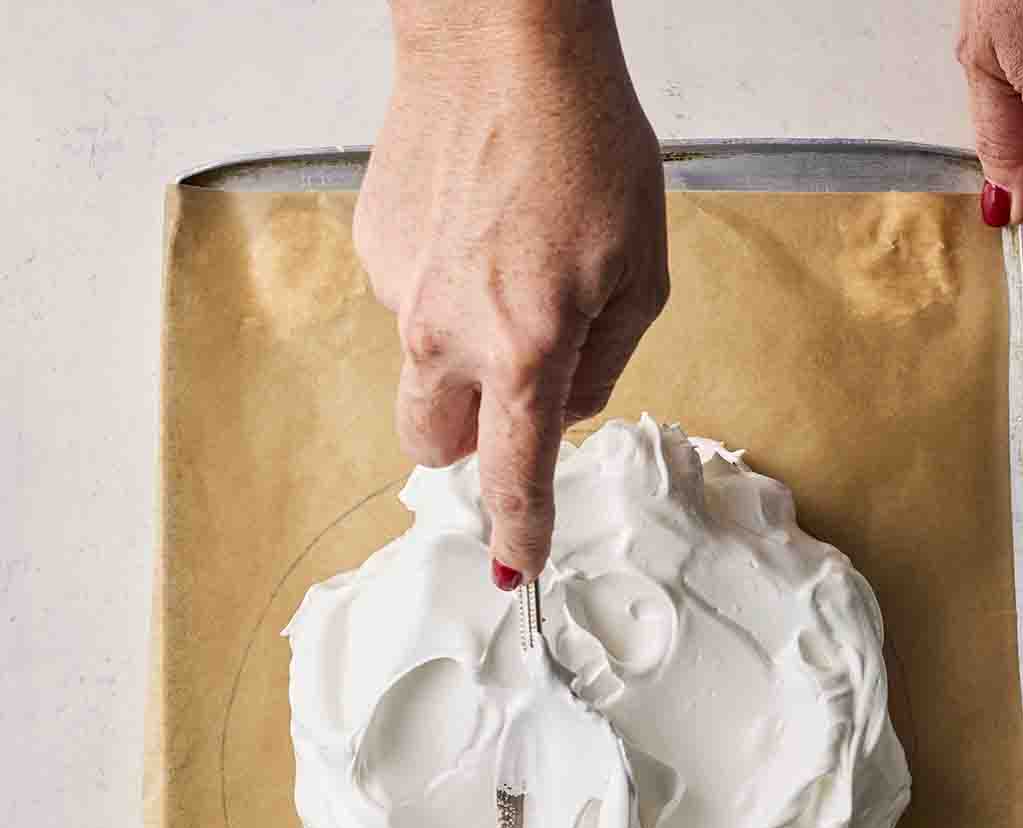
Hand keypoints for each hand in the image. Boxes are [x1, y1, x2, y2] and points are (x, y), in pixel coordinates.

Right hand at [354, 1, 668, 583]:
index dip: (518, 536)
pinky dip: (444, 287)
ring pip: (422, 368)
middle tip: (505, 400)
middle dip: (464, 446)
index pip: (512, 478)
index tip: (516, 572)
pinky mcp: (374, 250)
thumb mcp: (640, 272)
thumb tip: (564, 407)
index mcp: (524, 348)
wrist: (499, 40)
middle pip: (430, 446)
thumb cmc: (583, 142)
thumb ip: (604, 364)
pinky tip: (477, 225)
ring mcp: (399, 292)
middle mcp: (446, 334)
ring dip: (460, 354)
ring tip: (507, 265)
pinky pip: (410, 300)